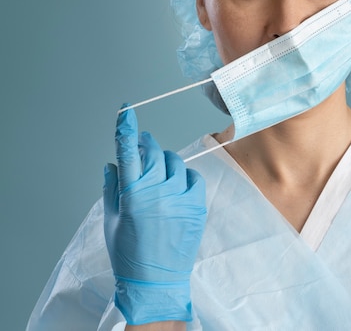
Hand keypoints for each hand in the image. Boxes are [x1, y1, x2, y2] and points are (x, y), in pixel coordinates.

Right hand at [103, 106, 206, 324]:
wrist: (156, 282)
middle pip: (154, 153)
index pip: (128, 152)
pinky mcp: (197, 206)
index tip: (125, 110)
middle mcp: (157, 192)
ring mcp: (180, 198)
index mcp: (132, 195)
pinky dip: (184, 176)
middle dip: (147, 145)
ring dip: (165, 162)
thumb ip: (111, 189)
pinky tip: (177, 186)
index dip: (126, 129)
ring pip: (175, 162)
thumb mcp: (111, 221)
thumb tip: (112, 164)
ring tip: (158, 174)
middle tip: (143, 146)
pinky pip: (193, 177)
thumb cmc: (128, 253)